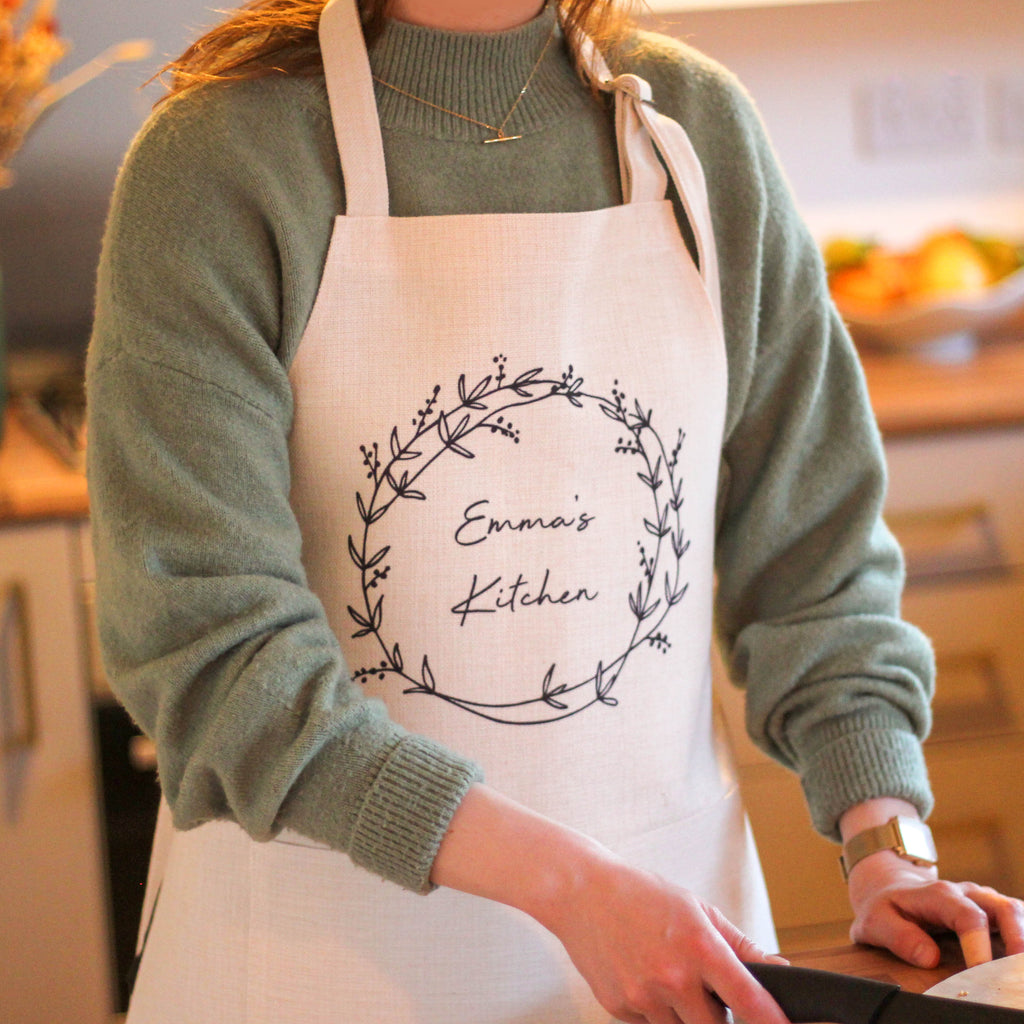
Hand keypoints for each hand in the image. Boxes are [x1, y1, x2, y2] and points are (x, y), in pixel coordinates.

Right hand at [431, 785, 789, 1023]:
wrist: (581, 892)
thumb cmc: (640, 895)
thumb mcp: (697, 909)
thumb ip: (741, 946)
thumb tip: (778, 970)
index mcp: (698, 946)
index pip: (748, 1000)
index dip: (771, 1021)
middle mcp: (672, 976)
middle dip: (716, 1013)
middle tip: (702, 984)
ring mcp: (643, 996)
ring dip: (684, 1013)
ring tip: (667, 973)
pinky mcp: (619, 1008)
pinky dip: (654, 1009)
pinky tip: (642, 975)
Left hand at [847, 852, 1023, 968]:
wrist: (890, 888)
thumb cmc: (885, 908)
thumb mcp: (875, 921)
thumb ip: (899, 937)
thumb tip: (929, 958)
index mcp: (938, 894)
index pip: (968, 917)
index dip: (979, 947)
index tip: (981, 974)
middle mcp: (967, 894)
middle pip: (1004, 909)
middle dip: (1018, 941)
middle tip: (1016, 975)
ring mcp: (982, 900)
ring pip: (1016, 911)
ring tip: (1020, 971)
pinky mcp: (992, 911)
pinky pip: (1016, 919)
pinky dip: (1021, 937)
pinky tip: (1017, 962)